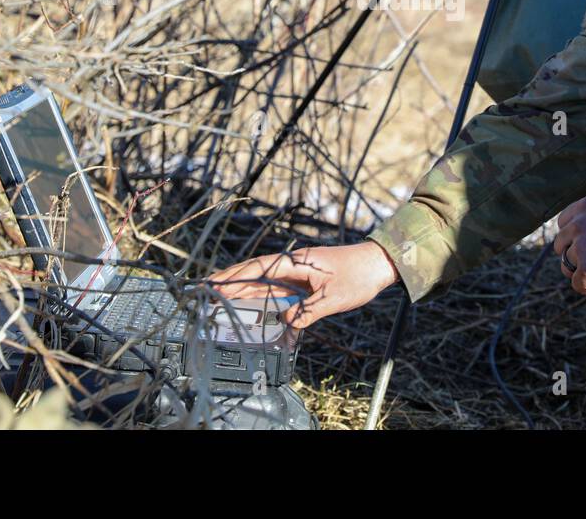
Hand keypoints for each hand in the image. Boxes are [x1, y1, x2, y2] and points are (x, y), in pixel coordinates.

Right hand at [204, 241, 399, 328]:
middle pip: (256, 271)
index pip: (258, 269)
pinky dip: (263, 294)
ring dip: (244, 286)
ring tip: (221, 295)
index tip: (214, 283)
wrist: (378, 264)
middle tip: (207, 289)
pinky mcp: (306, 278)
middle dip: (231, 279)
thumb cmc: (358, 277)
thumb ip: (306, 311)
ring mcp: (299, 270)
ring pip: (265, 279)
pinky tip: (254, 304)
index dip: (235, 276)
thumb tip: (284, 322)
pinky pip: (279, 287)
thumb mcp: (332, 299)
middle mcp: (294, 264)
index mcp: (297, 262)